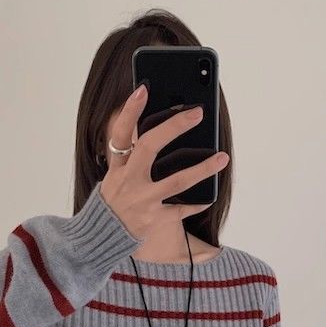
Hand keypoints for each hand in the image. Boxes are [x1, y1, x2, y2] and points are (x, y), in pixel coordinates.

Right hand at [99, 84, 229, 240]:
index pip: (121, 133)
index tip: (144, 88)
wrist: (103, 237)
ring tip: (222, 157)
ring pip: (176, 181)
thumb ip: (131, 157)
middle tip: (197, 113)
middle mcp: (129, 181)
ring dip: (202, 168)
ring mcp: (143, 200)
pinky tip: (211, 195)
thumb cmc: (116, 201)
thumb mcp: (115, 176)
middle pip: (150, 147)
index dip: (130, 111)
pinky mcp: (154, 219)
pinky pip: (181, 209)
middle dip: (173, 127)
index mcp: (118, 167)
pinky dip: (197, 202)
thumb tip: (159, 130)